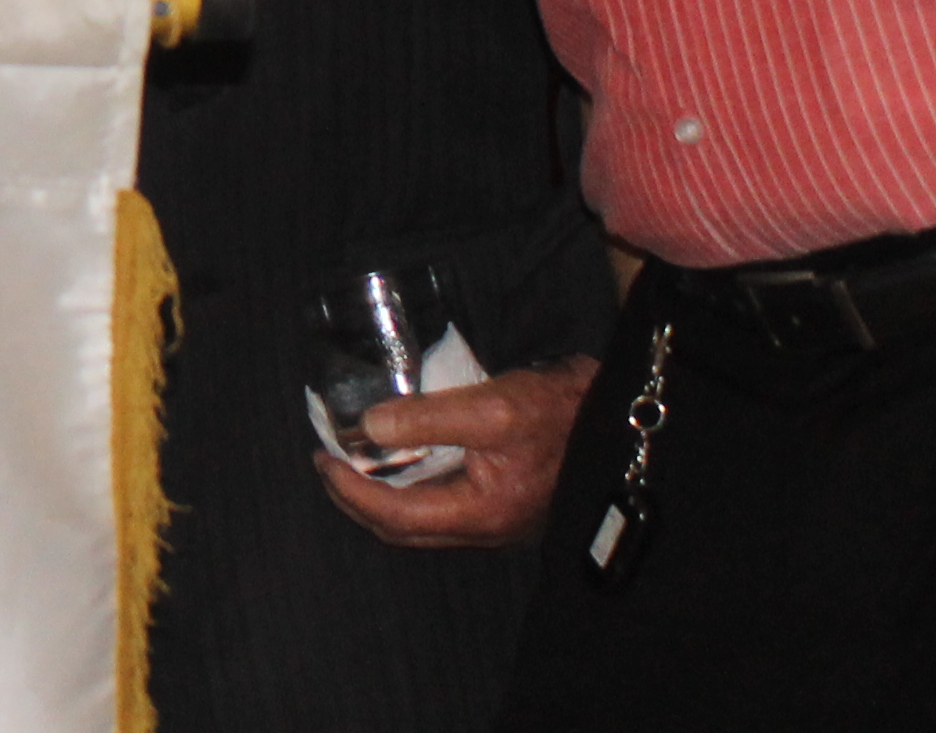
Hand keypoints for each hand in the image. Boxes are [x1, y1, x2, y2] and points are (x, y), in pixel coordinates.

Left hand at [316, 356, 594, 549]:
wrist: (612, 418)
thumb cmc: (558, 411)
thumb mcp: (492, 407)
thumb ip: (429, 418)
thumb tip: (369, 426)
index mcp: (482, 513)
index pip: (397, 516)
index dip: (352, 491)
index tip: (323, 459)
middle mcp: (485, 527)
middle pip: (402, 528)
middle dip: (357, 499)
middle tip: (328, 461)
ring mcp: (493, 520)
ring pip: (420, 520)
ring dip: (380, 493)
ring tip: (352, 458)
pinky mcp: (499, 503)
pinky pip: (439, 505)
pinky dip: (407, 485)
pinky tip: (395, 456)